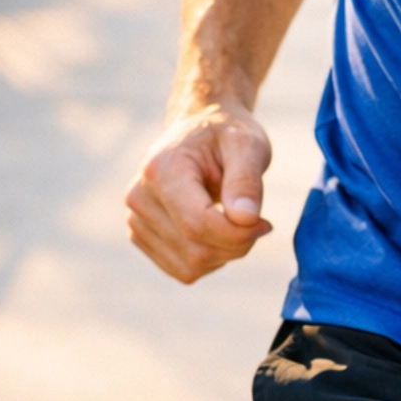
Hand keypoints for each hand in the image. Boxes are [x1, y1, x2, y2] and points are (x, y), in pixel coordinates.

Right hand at [125, 99, 272, 284]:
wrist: (199, 129)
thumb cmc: (226, 135)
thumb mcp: (247, 145)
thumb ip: (246, 180)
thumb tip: (246, 219)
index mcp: (161, 169)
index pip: (197, 223)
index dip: (238, 234)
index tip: (265, 223)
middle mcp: (139, 196)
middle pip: (195, 250)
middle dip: (236, 245)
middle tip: (258, 222)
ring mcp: (136, 219)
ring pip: (190, 266)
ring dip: (225, 254)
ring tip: (236, 222)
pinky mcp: (141, 236)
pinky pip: (182, 270)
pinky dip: (210, 260)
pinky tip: (218, 232)